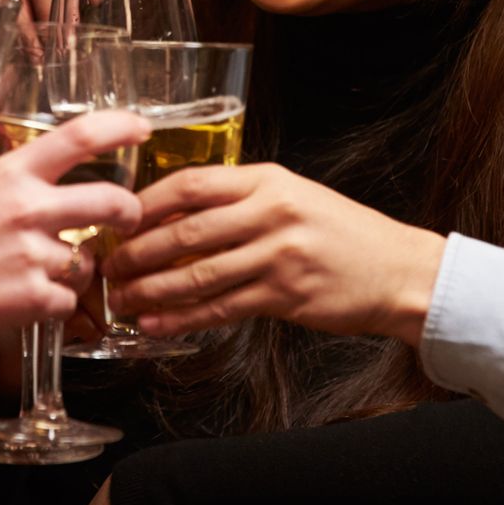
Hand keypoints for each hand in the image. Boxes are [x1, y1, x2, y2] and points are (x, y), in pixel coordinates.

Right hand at [0, 110, 148, 346]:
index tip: (140, 128)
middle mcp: (28, 208)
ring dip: (73, 268)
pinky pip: (67, 299)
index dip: (120, 128)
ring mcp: (33, 254)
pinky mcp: (33, 297)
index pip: (79, 136)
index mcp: (10, 174)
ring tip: (35, 271)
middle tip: (128, 217)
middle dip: (130, 212)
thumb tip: (46, 181)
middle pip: (112, 200)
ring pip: (87, 259)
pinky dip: (53, 303)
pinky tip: (23, 298)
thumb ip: (11, 183)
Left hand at [106, 163, 446, 344]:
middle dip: (137, 252)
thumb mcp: (291, 197)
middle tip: (104, 266)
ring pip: (198, 274)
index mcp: (266, 180)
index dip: (145, 203)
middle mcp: (270, 212)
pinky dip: (182, 319)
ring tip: (121, 300)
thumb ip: (237, 202)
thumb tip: (170, 216)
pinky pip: (221, 308)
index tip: (115, 219)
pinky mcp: (286, 296)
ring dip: (151, 290)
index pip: (190, 183)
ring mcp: (279, 255)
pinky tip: (156, 324)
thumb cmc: (341, 233)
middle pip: (185, 231)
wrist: (399, 270)